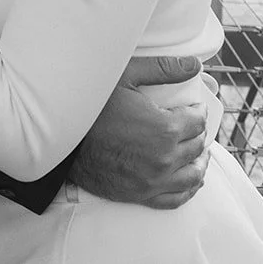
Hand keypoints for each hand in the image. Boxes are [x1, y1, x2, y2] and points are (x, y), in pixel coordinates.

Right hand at [67, 54, 210, 208]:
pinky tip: (190, 179)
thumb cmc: (92, 106)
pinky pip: (176, 198)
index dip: (198, 111)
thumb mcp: (126, 77)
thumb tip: (194, 64)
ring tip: (198, 152)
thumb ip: (164, 69)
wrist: (63, 139)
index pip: (197, 121)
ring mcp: (154, 180)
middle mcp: (165, 158)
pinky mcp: (141, 195)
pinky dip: (188, 189)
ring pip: (193, 175)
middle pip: (196, 146)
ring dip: (199, 162)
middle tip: (192, 125)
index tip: (194, 107)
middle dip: (198, 133)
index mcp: (165, 129)